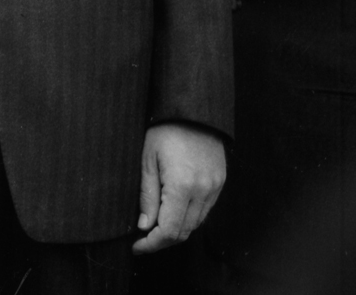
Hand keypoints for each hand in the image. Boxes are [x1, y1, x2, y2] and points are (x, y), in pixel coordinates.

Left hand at [132, 123, 225, 253]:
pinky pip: (204, 211)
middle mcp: (203, 191)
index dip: (152, 244)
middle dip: (162, 240)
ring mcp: (214, 188)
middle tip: (142, 239)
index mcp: (182, 186)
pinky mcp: (219, 183)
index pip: (169, 230)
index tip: (136, 246)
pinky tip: (173, 210)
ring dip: (175, 230)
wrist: (192, 110)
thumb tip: (144, 226)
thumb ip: (147, 195)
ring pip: (195, 224)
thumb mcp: (147, 159)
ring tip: (155, 225)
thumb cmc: (164, 130)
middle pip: (183, 232)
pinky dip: (188, 217)